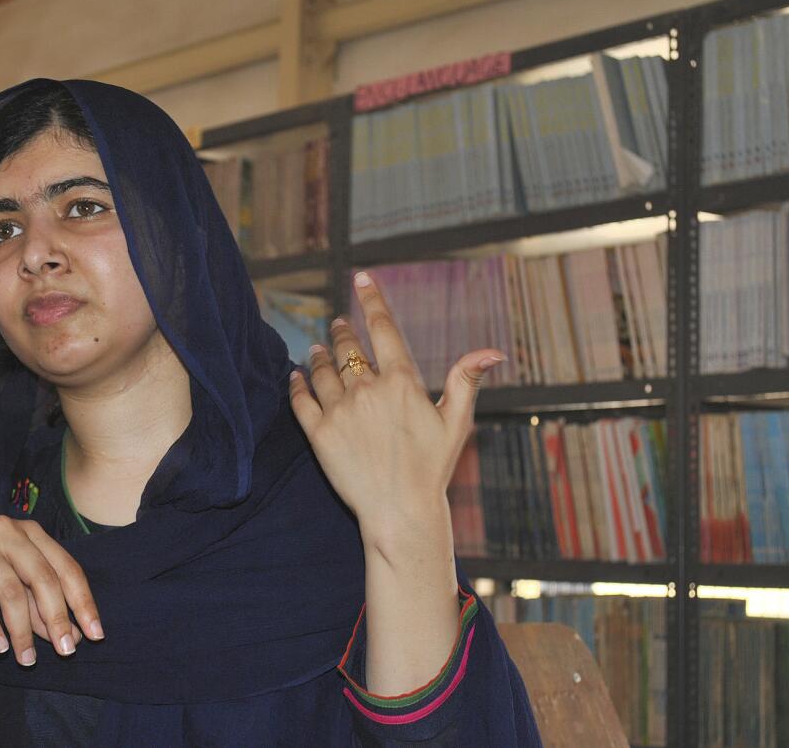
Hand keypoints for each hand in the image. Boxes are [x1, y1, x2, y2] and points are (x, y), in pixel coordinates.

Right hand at [0, 513, 102, 664]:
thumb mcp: (7, 575)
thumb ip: (35, 600)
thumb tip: (67, 634)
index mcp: (29, 532)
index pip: (66, 567)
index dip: (83, 601)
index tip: (95, 634)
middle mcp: (8, 532)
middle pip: (43, 578)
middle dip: (58, 618)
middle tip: (66, 651)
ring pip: (10, 591)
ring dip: (22, 630)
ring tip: (27, 659)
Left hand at [288, 270, 504, 548]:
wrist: (399, 511)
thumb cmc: (431, 469)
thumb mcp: (456, 422)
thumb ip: (465, 381)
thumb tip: (492, 352)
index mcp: (400, 382)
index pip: (382, 328)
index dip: (372, 299)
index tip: (361, 278)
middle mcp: (367, 390)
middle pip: (347, 346)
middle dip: (341, 330)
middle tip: (337, 324)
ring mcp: (339, 411)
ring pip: (322, 369)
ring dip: (318, 354)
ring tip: (317, 348)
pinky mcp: (318, 434)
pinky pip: (301, 400)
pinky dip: (297, 383)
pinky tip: (296, 376)